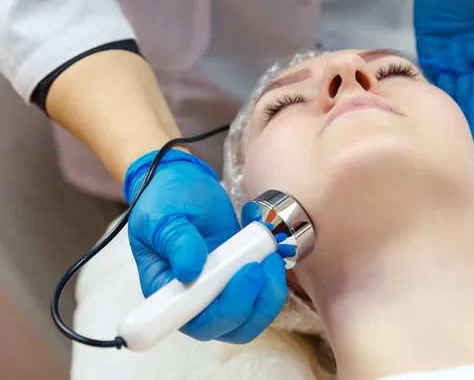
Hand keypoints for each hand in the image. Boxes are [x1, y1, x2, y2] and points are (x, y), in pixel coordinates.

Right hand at [124, 149, 286, 343]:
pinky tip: (272, 256)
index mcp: (167, 292)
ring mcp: (220, 291)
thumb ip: (175, 241)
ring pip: (251, 317)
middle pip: (229, 327)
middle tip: (259, 264)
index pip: (194, 323)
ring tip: (270, 258)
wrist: (182, 184)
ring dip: (269, 294)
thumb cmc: (163, 201)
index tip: (239, 275)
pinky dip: (274, 282)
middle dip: (253, 302)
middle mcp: (195, 300)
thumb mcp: (162, 215)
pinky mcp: (239, 279)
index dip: (222, 313)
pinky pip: (263, 298)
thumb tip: (190, 270)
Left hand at [414, 0, 473, 157]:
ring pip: (441, 91)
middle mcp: (470, 59)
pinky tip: (411, 112)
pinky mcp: (429, 44)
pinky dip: (416, 91)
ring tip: (428, 143)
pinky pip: (422, 73)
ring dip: (435, 114)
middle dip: (457, 127)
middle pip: (461, 100)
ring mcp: (448, 53)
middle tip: (448, 155)